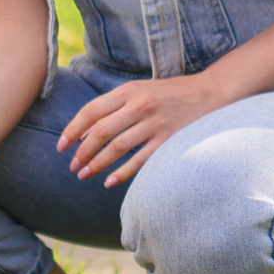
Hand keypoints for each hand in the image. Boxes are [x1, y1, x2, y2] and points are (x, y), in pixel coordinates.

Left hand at [60, 73, 228, 187]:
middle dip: (82, 151)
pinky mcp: (170, 140)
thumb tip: (84, 133)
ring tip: (84, 174)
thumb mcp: (142, 92)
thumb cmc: (171, 94)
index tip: (61, 146)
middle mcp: (141, 105)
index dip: (72, 130)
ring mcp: (156, 123)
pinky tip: (110, 182)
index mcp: (130, 90)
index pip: (92, 111)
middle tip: (73, 166)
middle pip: (101, 131)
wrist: (213, 92)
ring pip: (117, 148)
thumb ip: (115, 108)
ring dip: (97, 164)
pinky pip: (140, 160)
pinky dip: (122, 173)